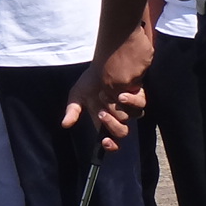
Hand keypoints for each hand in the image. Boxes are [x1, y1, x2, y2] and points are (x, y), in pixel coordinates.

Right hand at [60, 29, 154, 148]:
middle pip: (122, 132)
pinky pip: (141, 103)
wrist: (106, 60)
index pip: (112, 140)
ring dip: (118, 108)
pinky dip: (132, 100)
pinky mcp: (139, 95)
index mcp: (104, 119)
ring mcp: (129, 106)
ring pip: (132, 118)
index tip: (105, 141)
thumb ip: (73, 109)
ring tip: (107, 95)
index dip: (111, 145)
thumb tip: (65, 124)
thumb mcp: (78, 93)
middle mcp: (118, 115)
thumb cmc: (91, 78)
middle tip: (101, 112)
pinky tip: (122, 92)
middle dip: (111, 124)